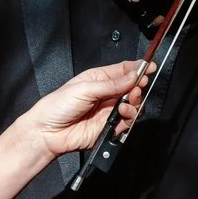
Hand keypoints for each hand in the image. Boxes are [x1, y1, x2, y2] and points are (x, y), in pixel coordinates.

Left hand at [19, 59, 146, 154]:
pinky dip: (129, 117)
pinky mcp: (109, 127)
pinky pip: (127, 122)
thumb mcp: (85, 88)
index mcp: (98, 79)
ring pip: (132, 105)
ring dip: (134, 102)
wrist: (47, 132)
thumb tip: (133, 76)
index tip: (149, 67)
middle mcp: (105, 94)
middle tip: (137, 86)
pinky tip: (123, 113)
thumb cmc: (57, 106)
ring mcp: (108, 111)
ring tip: (128, 101)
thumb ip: (112, 84)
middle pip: (131, 88)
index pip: (123, 70)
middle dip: (137, 86)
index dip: (137, 68)